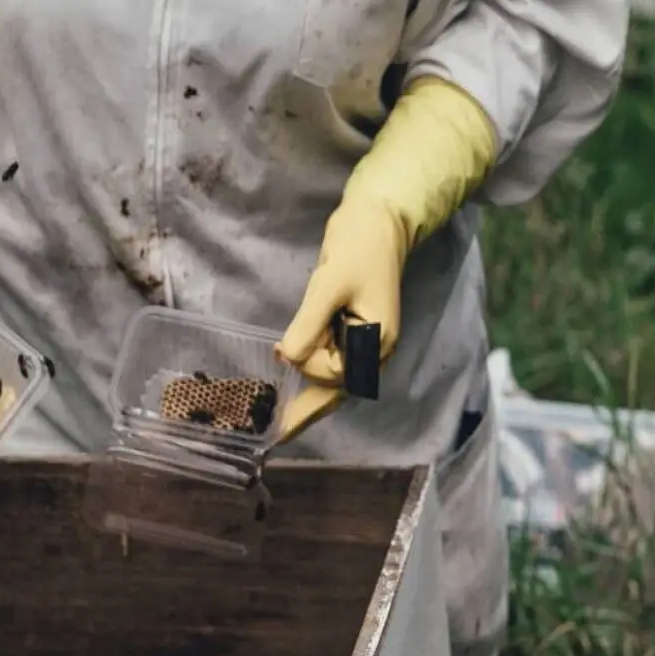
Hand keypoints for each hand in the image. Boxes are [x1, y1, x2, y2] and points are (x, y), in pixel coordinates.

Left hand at [275, 196, 406, 442]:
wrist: (378, 221)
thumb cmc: (358, 249)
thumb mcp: (329, 285)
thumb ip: (309, 324)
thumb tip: (288, 358)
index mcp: (376, 342)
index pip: (334, 373)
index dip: (306, 363)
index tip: (282, 351)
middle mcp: (373, 350)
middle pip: (337, 390)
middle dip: (308, 408)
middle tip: (276, 433)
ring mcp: (365, 342)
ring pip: (334, 380)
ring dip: (310, 391)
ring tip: (283, 419)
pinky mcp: (353, 329)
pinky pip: (333, 361)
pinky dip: (315, 374)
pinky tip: (299, 390)